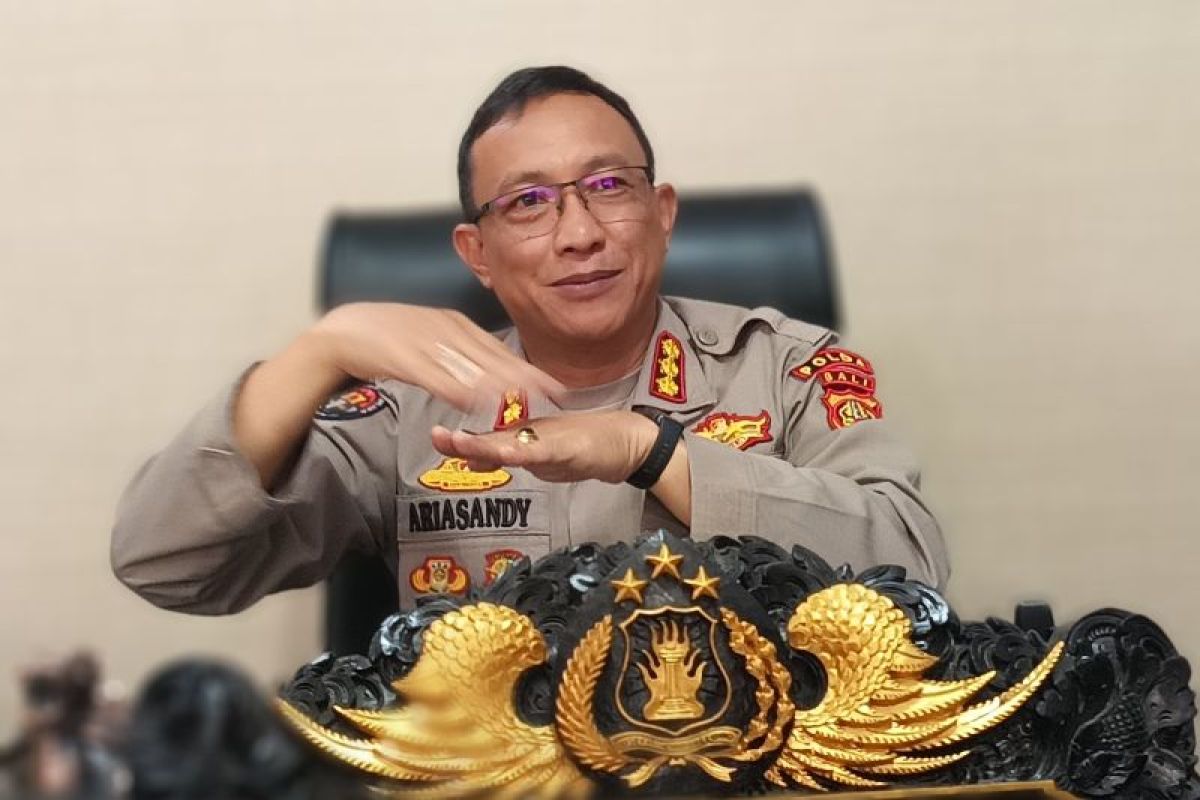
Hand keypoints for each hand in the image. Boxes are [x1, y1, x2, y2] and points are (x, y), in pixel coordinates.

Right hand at [308, 302, 564, 410]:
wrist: (343, 332)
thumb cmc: (387, 338)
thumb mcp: (430, 340)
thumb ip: (457, 356)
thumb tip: (484, 379)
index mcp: (454, 324)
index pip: (498, 349)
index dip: (526, 368)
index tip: (553, 384)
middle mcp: (446, 330)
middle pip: (491, 358)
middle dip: (524, 377)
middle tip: (552, 394)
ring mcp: (426, 343)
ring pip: (469, 366)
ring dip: (498, 384)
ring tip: (526, 401)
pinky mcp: (404, 358)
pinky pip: (434, 375)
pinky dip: (455, 387)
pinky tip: (474, 401)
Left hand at [430, 411, 658, 483]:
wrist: (628, 441)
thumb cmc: (587, 448)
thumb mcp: (543, 459)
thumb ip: (510, 457)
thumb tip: (473, 460)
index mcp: (524, 437)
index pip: (487, 440)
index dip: (460, 440)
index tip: (436, 436)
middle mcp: (532, 435)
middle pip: (493, 439)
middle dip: (464, 440)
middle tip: (437, 435)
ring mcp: (550, 440)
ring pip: (513, 443)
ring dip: (486, 443)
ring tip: (460, 441)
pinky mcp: (569, 448)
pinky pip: (543, 451)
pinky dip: (525, 452)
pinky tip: (510, 453)